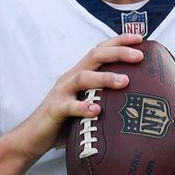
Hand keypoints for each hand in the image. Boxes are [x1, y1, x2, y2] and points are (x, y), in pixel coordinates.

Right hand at [1, 34, 144, 161]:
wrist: (34, 137)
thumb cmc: (67, 121)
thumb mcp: (89, 104)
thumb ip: (106, 98)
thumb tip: (139, 101)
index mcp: (81, 73)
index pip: (100, 50)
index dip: (119, 41)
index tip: (140, 38)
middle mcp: (71, 78)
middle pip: (95, 56)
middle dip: (118, 53)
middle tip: (139, 56)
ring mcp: (62, 92)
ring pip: (83, 78)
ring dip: (105, 78)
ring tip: (124, 82)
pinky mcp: (55, 109)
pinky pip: (69, 106)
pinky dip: (83, 107)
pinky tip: (97, 111)